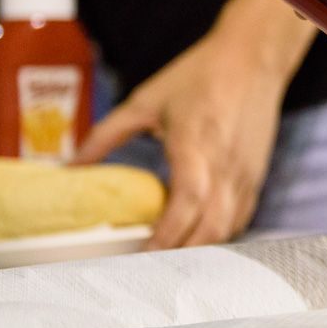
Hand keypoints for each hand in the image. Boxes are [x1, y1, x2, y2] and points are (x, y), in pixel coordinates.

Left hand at [76, 32, 284, 248]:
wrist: (253, 58)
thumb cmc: (199, 75)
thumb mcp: (145, 101)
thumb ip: (106, 135)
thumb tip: (69, 167)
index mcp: (197, 143)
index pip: (188, 201)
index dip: (168, 234)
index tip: (142, 256)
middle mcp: (226, 164)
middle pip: (213, 227)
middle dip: (184, 255)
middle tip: (150, 270)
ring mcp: (246, 173)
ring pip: (230, 228)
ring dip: (202, 249)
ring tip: (169, 260)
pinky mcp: (257, 175)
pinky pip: (241, 217)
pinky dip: (219, 234)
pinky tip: (196, 238)